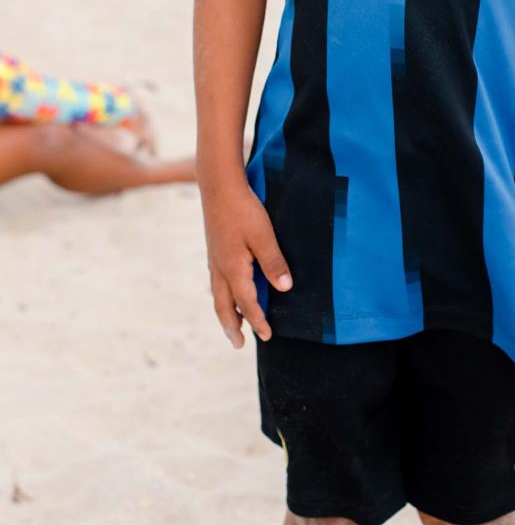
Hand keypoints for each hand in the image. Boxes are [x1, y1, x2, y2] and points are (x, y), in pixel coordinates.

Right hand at [202, 178, 291, 348]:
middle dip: (232, 327)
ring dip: (226, 312)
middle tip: (239, 344)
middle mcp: (219, 269)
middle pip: (224, 306)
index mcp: (232, 269)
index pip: (246, 304)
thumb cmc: (243, 210)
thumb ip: (273, 263)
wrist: (218, 186)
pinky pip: (217, 281)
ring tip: (234, 324)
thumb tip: (285, 289)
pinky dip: (224, 294)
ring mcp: (214, 259)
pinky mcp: (214, 249)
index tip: (267, 336)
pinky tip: (229, 289)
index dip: (257, 321)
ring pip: (218, 294)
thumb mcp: (263, 236)